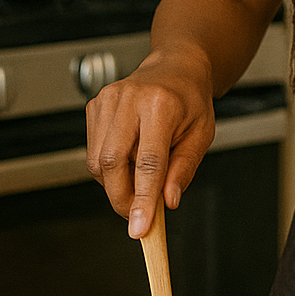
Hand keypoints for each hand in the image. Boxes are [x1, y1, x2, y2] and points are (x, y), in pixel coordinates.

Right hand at [85, 51, 215, 237]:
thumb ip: (184, 169)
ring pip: (97, 161)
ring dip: (114, 184)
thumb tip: (167, 202)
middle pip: (113, 163)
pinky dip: (108, 168)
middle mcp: (129, 99)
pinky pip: (93, 151)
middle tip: (137, 215)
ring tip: (139, 180)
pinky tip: (128, 160)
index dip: (143, 199)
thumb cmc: (191, 100)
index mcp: (161, 105)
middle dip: (122, 198)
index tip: (139, 228)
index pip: (148, 162)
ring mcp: (106, 100)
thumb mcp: (201, 134)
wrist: (175, 67)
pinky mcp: (94, 106)